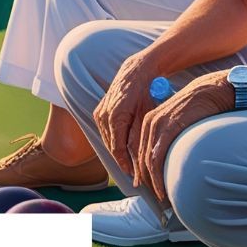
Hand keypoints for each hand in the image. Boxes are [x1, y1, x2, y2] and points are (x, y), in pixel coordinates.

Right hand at [94, 51, 164, 176]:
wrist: (137, 71)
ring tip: (130, 165)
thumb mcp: (148, 116)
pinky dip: (114, 141)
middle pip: (112, 147)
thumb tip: (142, 160)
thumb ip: (141, 137)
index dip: (126, 164)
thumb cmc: (147, 92)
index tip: (134, 176)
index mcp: (115, 117)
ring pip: (108, 140)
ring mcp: (99, 113)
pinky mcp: (98, 112)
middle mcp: (103, 116)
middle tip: (135, 175)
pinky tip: (123, 149)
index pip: (118, 148)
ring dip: (118, 152)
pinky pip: (106, 132)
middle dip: (122, 161)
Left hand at [131, 72, 232, 205]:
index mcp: (150, 122)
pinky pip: (156, 157)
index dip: (144, 172)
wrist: (215, 91)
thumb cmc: (203, 108)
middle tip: (157, 196)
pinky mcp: (167, 128)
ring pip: (147, 161)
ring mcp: (157, 124)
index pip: (141, 152)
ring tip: (162, 196)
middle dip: (147, 180)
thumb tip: (173, 157)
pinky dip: (157, 176)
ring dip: (153, 182)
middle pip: (141, 158)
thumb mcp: (181, 122)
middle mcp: (149, 122)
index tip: (150, 187)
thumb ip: (173, 137)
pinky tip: (163, 188)